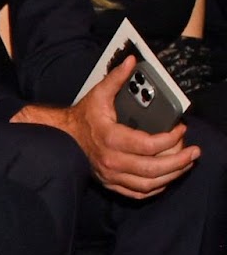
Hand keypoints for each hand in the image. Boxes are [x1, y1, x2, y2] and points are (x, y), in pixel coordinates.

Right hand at [22, 56, 199, 197]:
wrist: (61, 138)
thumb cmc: (82, 118)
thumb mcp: (98, 95)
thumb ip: (116, 78)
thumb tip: (131, 61)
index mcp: (111, 139)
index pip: (149, 145)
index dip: (171, 138)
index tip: (181, 128)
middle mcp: (111, 161)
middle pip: (153, 169)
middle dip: (179, 161)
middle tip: (194, 152)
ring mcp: (110, 175)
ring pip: (148, 184)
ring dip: (171, 176)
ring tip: (185, 164)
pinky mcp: (110, 182)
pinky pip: (137, 193)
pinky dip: (155, 188)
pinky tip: (166, 178)